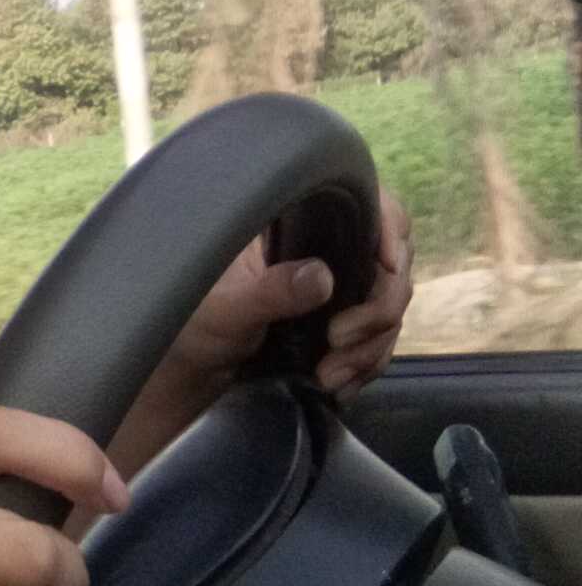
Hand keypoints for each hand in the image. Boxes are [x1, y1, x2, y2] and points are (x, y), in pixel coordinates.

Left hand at [167, 186, 414, 405]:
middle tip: (339, 340)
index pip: (363, 201)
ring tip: (330, 375)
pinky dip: (366, 365)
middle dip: (376, 309)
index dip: (387, 225)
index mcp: (294, 223)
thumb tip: (321, 276)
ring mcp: (338, 286)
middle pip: (390, 263)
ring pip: (390, 307)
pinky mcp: (343, 323)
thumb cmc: (196, 325)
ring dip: (370, 347)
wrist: (195, 370)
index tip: (387, 264)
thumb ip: (269, 292)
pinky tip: (341, 384)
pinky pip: (381, 340)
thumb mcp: (225, 309)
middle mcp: (322, 248)